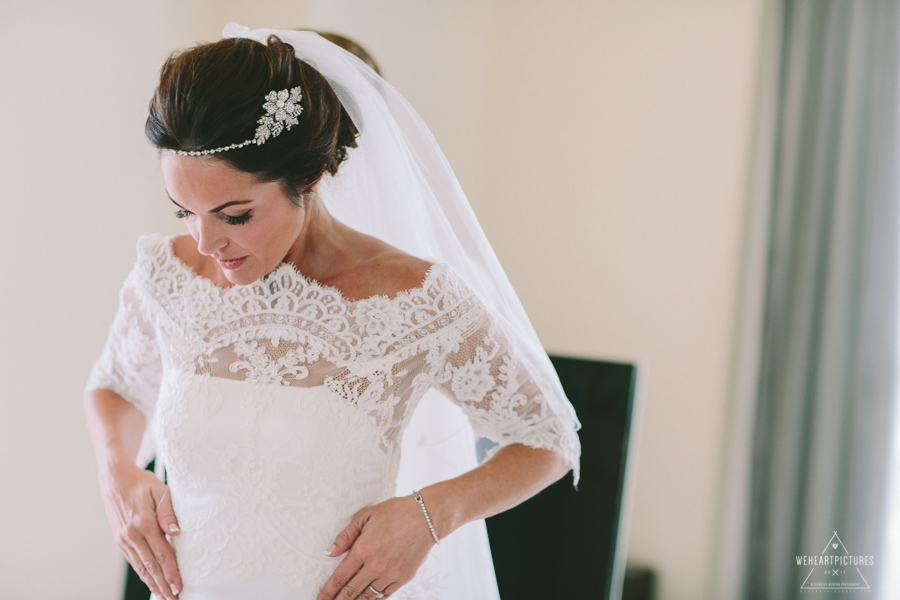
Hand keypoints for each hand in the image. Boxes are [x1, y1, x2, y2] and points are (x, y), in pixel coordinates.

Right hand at [99, 463, 181, 599]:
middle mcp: (132, 535)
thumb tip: (177, 533)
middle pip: (151, 566)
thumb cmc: (142, 483)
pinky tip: (151, 582)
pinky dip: (143, 574)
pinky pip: (133, 561)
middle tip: (174, 598)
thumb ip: (169, 513)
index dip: (171, 572)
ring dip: (153, 584)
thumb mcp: (160, 491)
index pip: (162, 553)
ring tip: (165, 596)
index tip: (179, 586)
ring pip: (141, 567)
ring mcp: (124, 539)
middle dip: (163, 585)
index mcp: (144, 523)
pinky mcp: (120, 540)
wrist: (115, 479)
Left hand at [317, 494, 437, 599]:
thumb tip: (330, 551)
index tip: (320, 598)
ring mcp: (390, 574)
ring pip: (367, 596)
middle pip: (351, 591)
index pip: (340, 576)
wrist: (427, 516)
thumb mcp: (366, 516)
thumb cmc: (397, 512)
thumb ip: (346, 535)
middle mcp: (375, 566)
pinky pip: (384, 595)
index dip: (328, 591)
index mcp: (363, 550)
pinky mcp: (403, 578)